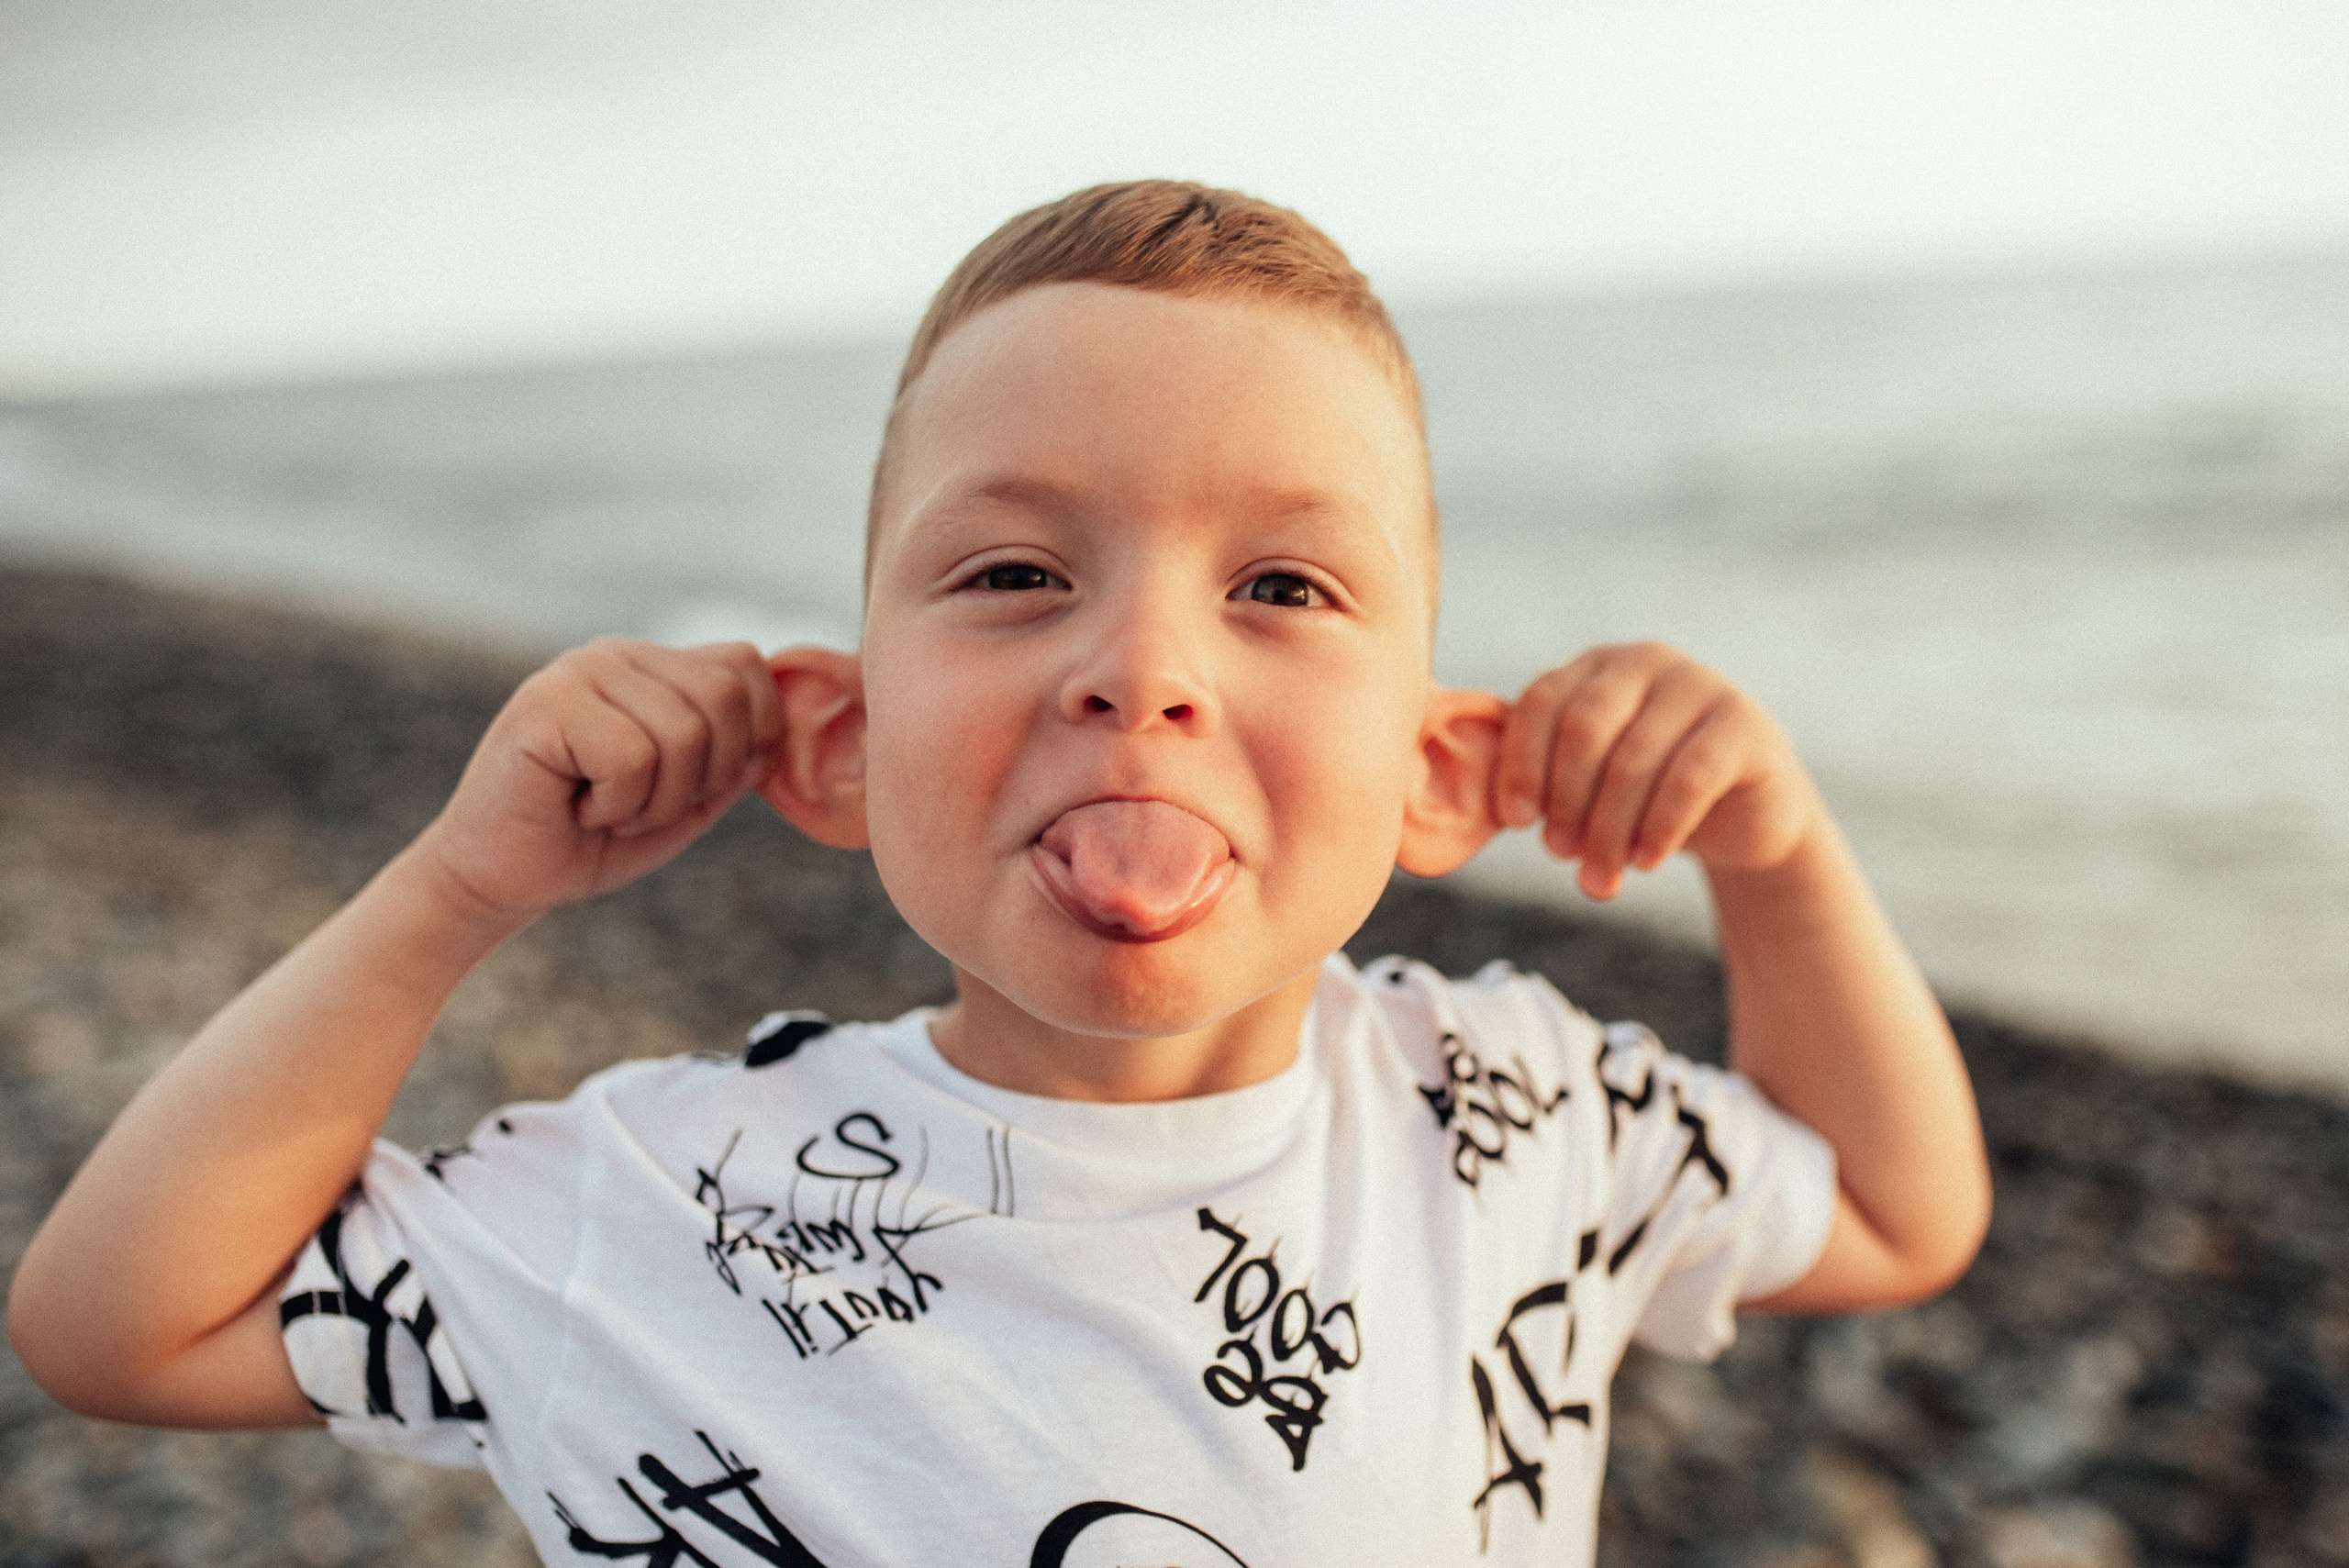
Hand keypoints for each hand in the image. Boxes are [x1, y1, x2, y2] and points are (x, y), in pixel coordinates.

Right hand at [415, 639, 782, 926]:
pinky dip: (618, 805)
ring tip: (607, 809)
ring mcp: (579, 671)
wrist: (500, 879)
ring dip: (656, 800)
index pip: (747, 666)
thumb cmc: (594, 840)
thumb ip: (738, 758)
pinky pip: (633, 757)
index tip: (703, 788)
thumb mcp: (689, 799)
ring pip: (684, 733)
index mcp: (655, 666)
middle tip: (645, 806)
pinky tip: (577, 807)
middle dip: (705, 777)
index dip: (752, 737)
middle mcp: (618, 653)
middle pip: (725, 696)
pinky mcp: (545, 702)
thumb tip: (795, 725)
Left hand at [1492, 643, 1819, 900]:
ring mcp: (1701, 685)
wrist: (1744, 818)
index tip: (1516, 822)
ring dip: (1608, 830)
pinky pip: (1689, 777)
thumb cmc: (1648, 799)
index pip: (1542, 700)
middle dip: (1565, 800)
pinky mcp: (1744, 724)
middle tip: (1558, 854)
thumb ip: (1544, 779)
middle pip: (1583, 728)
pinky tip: (1645, 863)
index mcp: (1597, 666)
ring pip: (1633, 760)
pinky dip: (1659, 827)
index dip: (1522, 763)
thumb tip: (1487, 810)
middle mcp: (1647, 661)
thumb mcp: (1591, 783)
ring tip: (1598, 879)